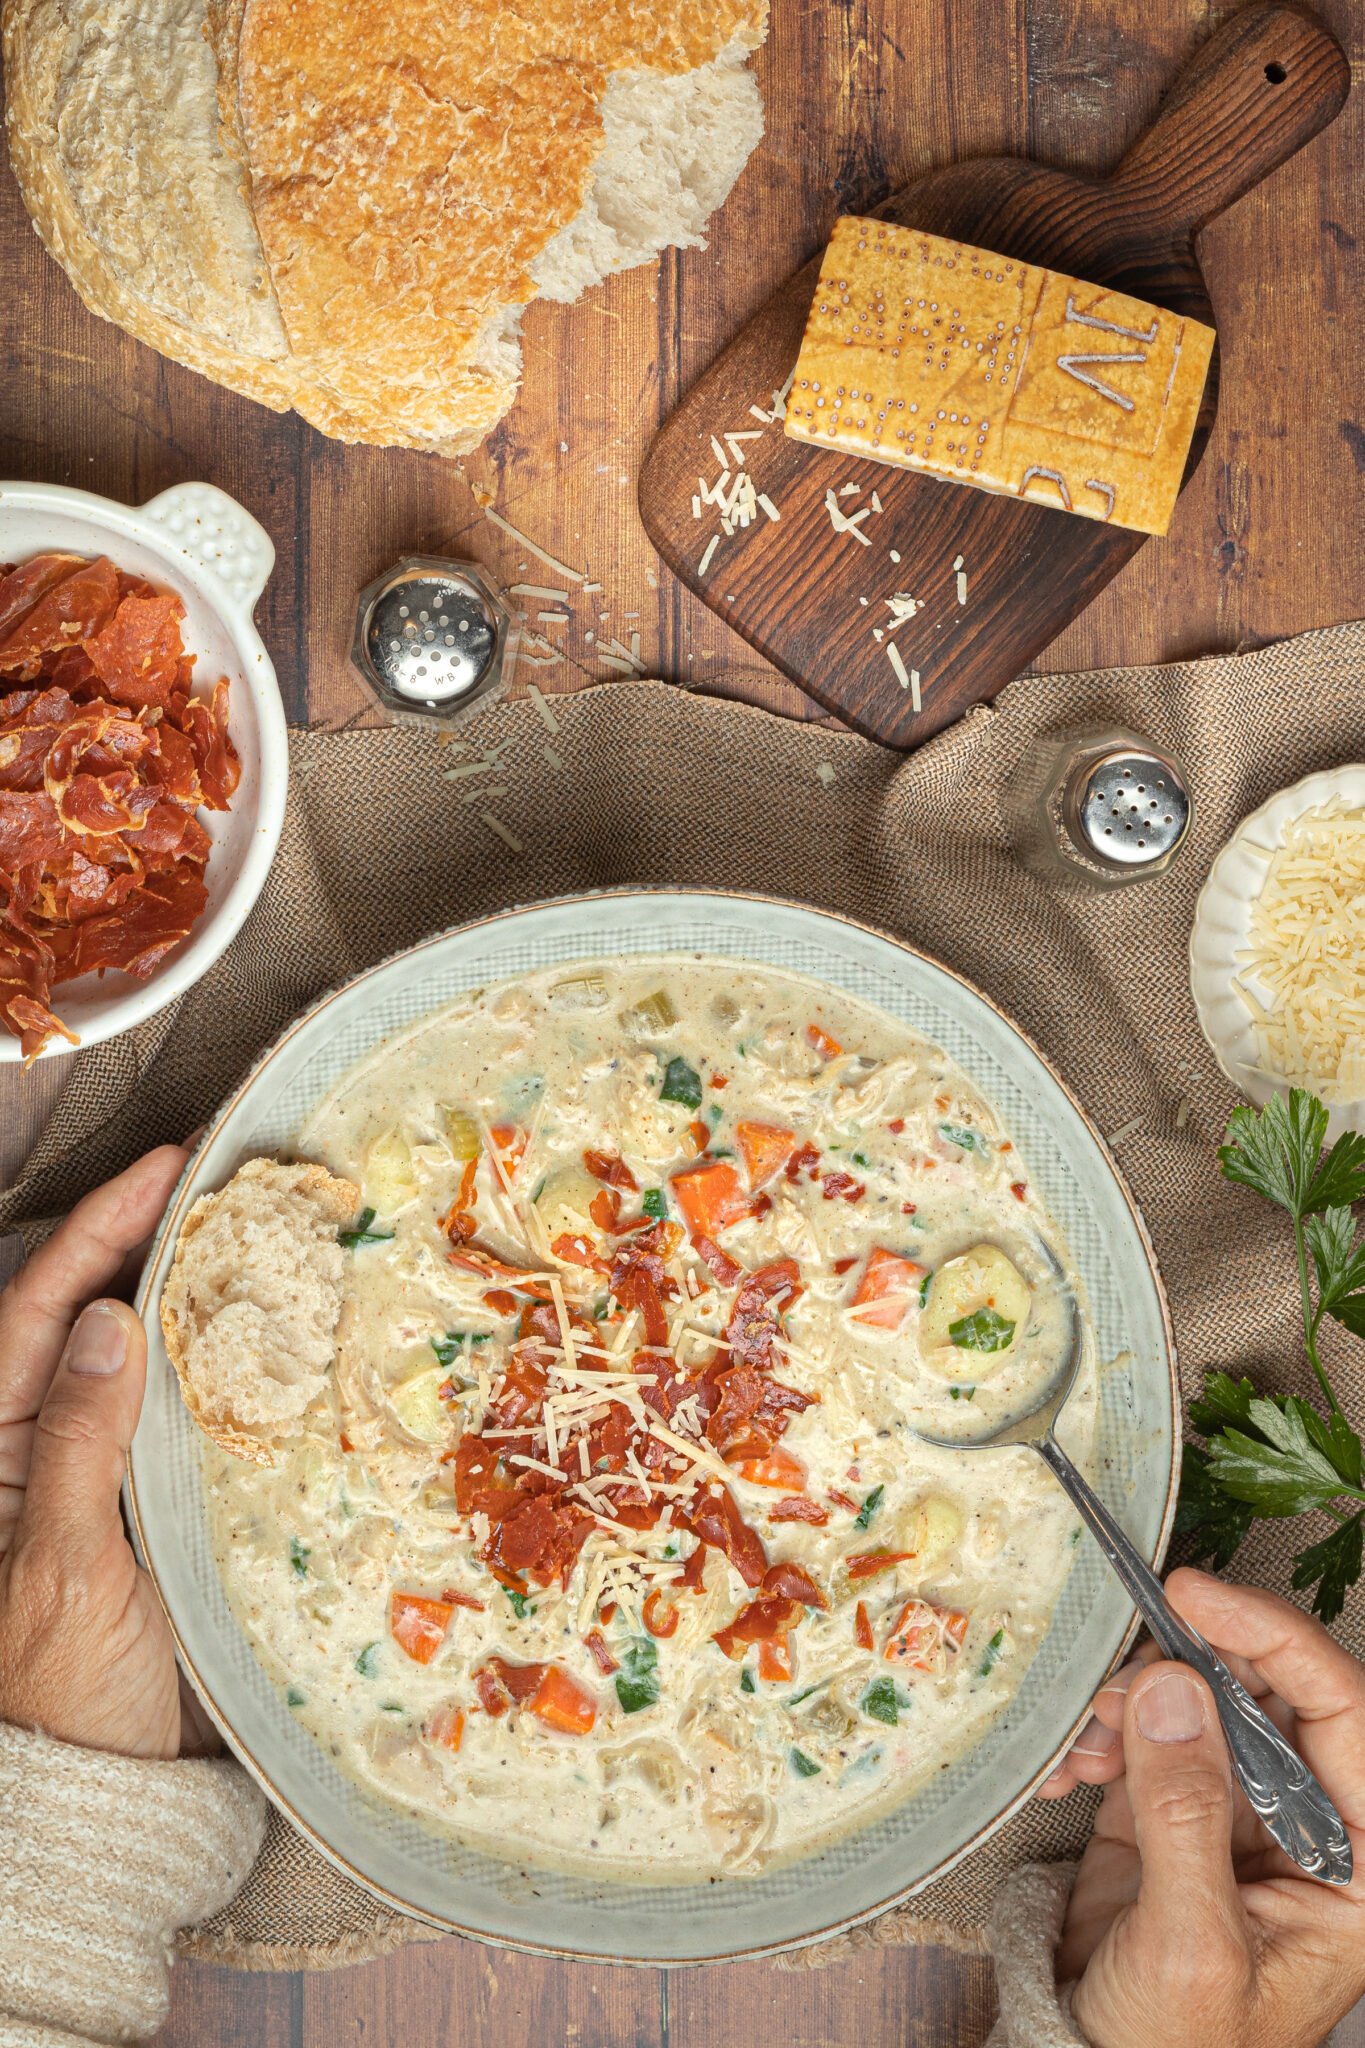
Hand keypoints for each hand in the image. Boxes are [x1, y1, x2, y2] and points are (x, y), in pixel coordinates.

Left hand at [0, 1146, 206, 1760]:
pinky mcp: (145, 1498)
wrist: (107, 1794)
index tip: (163, 1166)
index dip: (98, 1231)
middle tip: (212, 1174)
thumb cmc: (63, 1694)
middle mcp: (33, 1444)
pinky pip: (176, 1407)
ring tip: (240, 1227)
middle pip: (81, 1312)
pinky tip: (257, 1327)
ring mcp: (92, 1468)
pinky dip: (213, 1359)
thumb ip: (76, 1443)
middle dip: (137, 1237)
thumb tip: (108, 1319)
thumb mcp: (65, 1567)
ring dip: (181, 1287)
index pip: (36, 1311)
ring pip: (133, 1352)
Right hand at [1040, 1568, 1364, 2047]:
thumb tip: (1173, 1693)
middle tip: (1126, 1656)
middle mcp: (1308, 1824)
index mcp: (1357, 1861)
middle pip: (1269, 1691)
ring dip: (1131, 1703)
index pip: (1345, 1713)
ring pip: (1200, 1699)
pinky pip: (1143, 1731)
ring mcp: (1237, 1810)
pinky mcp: (1172, 1806)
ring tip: (1086, 1741)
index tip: (1197, 1597)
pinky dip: (1099, 1735)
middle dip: (1191, 1666)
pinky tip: (1070, 1768)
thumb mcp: (1192, 1944)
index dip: (1276, 1639)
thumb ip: (1187, 1815)